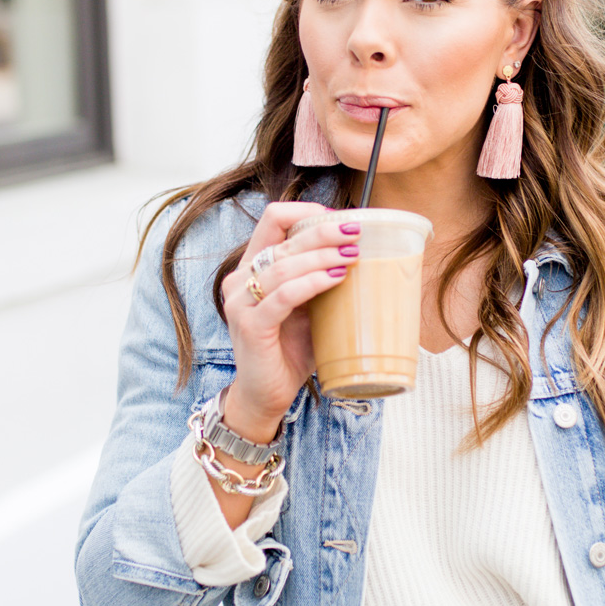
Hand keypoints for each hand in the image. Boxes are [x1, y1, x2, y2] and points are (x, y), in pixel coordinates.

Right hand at [220, 202, 357, 441]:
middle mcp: (239, 279)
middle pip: (282, 237)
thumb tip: (365, 254)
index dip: (307, 212)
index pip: (273, 219)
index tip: (341, 219)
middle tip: (356, 233)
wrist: (266, 393)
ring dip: (322, 256)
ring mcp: (240, 302)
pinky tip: (335, 278)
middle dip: (323, 231)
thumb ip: (320, 279)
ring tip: (352, 255)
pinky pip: (284, 295)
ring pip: (283, 264)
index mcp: (251, 266)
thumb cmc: (289, 348)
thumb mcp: (308, 306)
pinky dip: (312, 283)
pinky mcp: (249, 325)